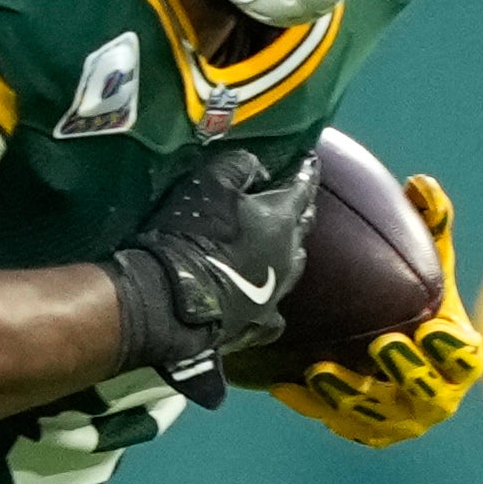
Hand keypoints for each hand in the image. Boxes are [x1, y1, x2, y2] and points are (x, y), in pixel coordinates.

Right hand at [106, 145, 313, 407]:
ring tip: (284, 244)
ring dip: (290, 252)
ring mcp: (277, 293)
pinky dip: (271, 303)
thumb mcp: (210, 183)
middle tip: (298, 200)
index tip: (309, 160)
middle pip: (302, 228)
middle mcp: (288, 255)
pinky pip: (275, 312)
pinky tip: (265, 303)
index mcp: (280, 218)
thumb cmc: (191, 235)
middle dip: (301, 211)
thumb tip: (258, 168)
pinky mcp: (260, 323)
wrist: (173, 301)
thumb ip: (239, 166)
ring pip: (294, 267)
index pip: (302, 188)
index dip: (305, 172)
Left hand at [273, 171, 482, 446]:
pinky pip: (335, 421)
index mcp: (460, 356)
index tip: (432, 330)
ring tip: (321, 369)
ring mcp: (398, 418)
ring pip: (376, 415)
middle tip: (384, 345)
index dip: (453, 351)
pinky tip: (283, 383)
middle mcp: (436, 394)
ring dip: (350, 394)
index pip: (466, 360)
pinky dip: (311, 404)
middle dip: (409, 373)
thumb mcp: (427, 262)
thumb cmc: (413, 299)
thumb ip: (431, 225)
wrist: (380, 339)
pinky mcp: (362, 429)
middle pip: (428, 394)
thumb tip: (420, 183)